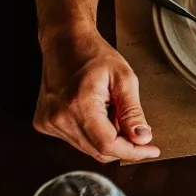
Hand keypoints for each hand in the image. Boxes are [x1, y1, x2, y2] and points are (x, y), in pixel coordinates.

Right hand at [34, 28, 159, 162]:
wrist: (65, 43)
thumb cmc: (94, 55)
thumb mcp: (124, 79)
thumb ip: (133, 112)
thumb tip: (142, 138)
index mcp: (79, 105)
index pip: (108, 145)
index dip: (133, 152)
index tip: (151, 150)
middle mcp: (59, 117)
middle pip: (98, 151)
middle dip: (124, 145)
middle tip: (138, 130)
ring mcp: (49, 122)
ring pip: (88, 148)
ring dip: (108, 138)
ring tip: (112, 111)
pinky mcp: (44, 123)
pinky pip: (77, 141)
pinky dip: (93, 134)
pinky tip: (97, 114)